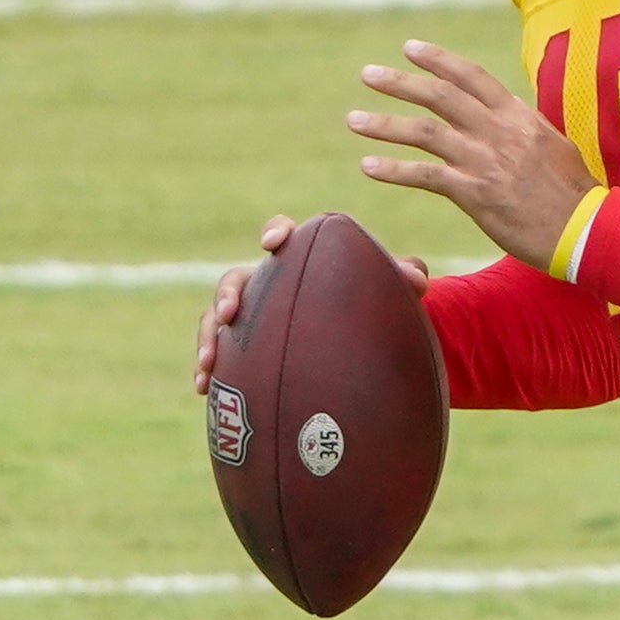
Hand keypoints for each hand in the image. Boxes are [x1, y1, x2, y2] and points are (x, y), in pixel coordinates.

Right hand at [193, 214, 428, 393]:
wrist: (351, 338)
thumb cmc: (367, 302)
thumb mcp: (388, 290)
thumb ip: (403, 278)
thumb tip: (417, 280)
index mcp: (299, 258)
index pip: (283, 235)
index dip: (275, 232)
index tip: (273, 243)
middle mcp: (266, 283)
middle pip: (235, 279)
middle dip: (227, 293)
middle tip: (229, 313)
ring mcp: (249, 316)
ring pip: (214, 319)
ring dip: (207, 337)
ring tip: (209, 362)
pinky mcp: (240, 348)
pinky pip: (217, 355)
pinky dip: (207, 369)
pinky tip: (203, 388)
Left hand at [349, 39, 599, 269]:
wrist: (586, 228)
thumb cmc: (575, 192)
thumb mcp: (554, 146)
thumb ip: (526, 129)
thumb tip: (509, 117)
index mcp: (519, 116)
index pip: (472, 77)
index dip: (438, 60)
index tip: (410, 49)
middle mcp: (499, 131)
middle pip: (441, 96)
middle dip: (400, 83)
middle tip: (369, 74)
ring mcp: (485, 160)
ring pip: (425, 132)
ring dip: (384, 124)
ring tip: (353, 119)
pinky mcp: (474, 193)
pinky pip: (424, 175)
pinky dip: (393, 169)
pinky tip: (369, 166)